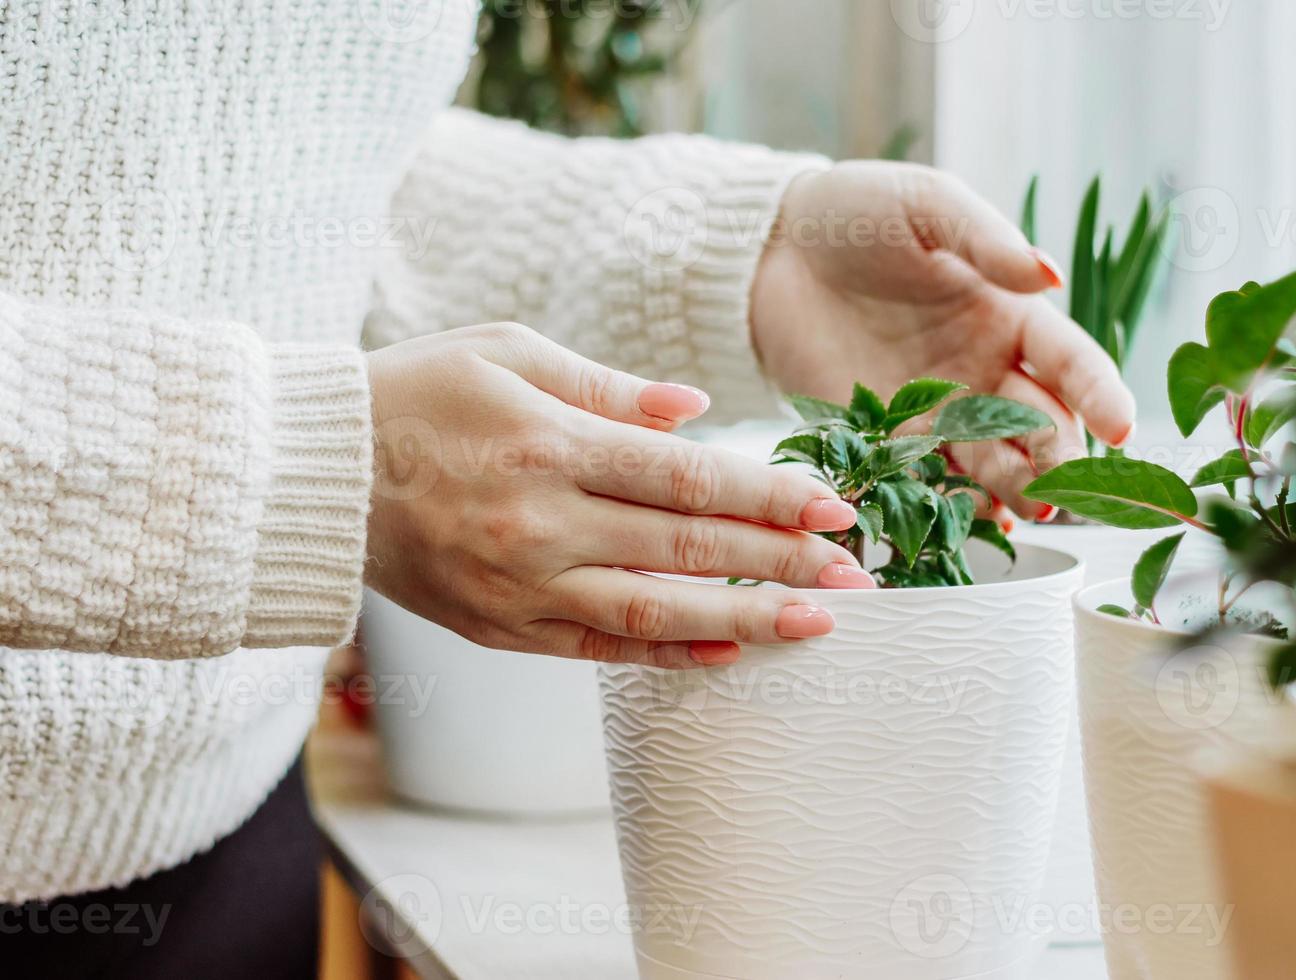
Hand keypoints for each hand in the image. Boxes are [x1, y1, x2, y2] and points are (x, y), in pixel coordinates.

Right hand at [364, 324, 873, 669]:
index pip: (686, 479)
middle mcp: (540, 523)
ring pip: (653, 611)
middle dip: (781, 559)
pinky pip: (597, 648)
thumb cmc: (416, 394)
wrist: (314, 474)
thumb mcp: (507, 352)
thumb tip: (700, 415)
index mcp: (548, 444)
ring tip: (818, 622)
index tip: (834, 507)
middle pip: (685, 547)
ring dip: (744, 618)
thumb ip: (610, 388)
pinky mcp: (500, 629)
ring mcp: (519, 586)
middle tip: (857, 572)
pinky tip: (727, 650)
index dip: (768, 495)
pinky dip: (665, 652)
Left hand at [751, 162, 1136, 520]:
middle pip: (1042, 424)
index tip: (1122, 429)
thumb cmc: (857, 213)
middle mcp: (985, 371)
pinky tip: (978, 521)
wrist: (771, 252)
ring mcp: (937, 412)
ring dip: (1019, 489)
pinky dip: (958, 505)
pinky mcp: (886, 440)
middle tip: (1064, 482)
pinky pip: (932, 480)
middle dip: (1060, 456)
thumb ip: (986, 242)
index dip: (1101, 394)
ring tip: (1030, 510)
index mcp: (1010, 314)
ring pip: (996, 463)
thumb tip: (1049, 273)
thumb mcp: (928, 207)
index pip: (1072, 362)